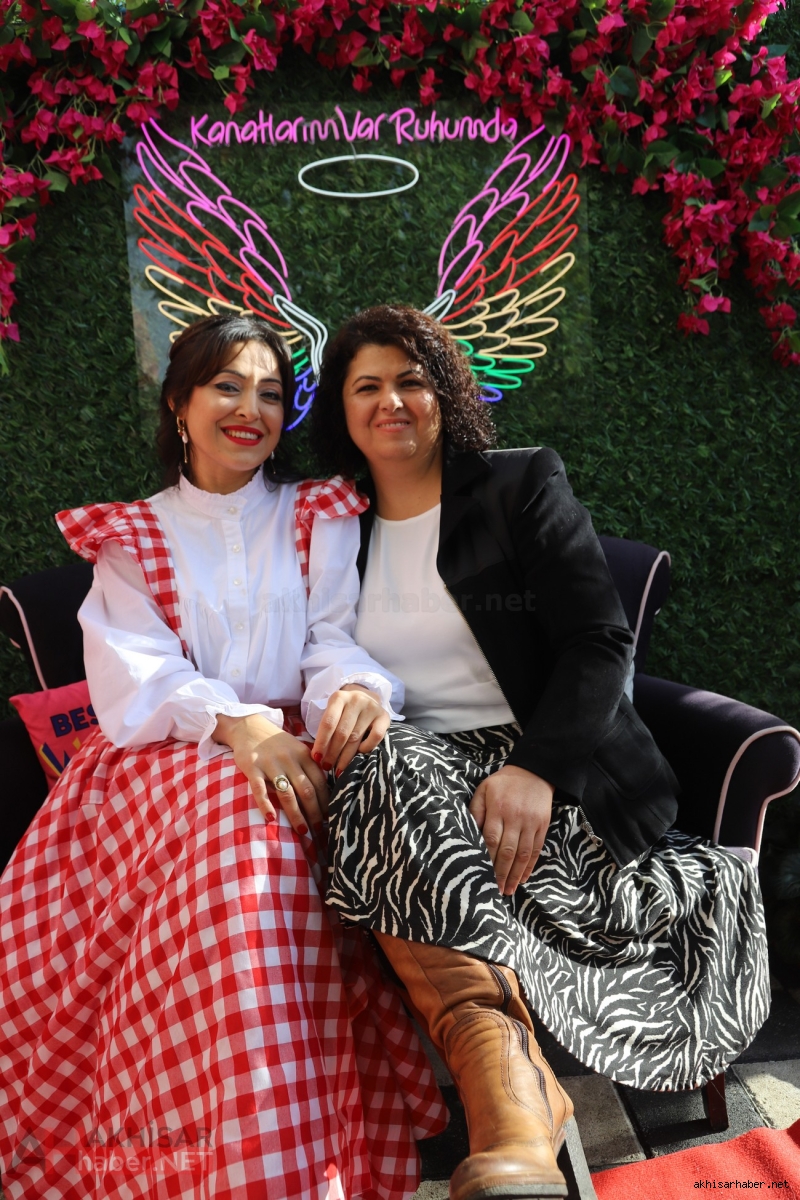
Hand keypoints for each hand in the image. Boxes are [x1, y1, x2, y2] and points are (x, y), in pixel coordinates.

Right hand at [213, 712, 327, 833]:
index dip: (326, 801)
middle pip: (306, 790)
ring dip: (296, 815)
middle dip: (315, 813)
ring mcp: (270, 763)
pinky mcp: (252, 767)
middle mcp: (290, 759)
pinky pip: (259, 789)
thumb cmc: (278, 743)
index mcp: (304, 755)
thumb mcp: (298, 749)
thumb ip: (310, 766)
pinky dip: (265, 804)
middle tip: (320, 831)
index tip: (331, 818)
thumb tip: (328, 791)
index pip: (320, 781)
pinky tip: (271, 818)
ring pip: (286, 793)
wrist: (249, 726)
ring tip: (303, 831)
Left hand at [311, 684, 390, 775]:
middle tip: (327, 767)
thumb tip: (318, 755)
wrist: (366, 697)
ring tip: (339, 769)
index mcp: (339, 697)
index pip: (328, 723)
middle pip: (342, 732)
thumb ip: (326, 728)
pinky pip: (376, 736)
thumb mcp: (333, 712)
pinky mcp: (384, 716)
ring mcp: (371, 707)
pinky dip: (367, 747)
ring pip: (356, 737)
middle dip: (332, 753)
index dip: (321, 742)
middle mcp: (356, 700)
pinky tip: (360, 753)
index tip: (316, 758)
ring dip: (346, 757)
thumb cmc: (345, 710)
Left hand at [469, 765, 553, 895]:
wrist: (535, 772)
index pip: (491, 839)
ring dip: (515, 875)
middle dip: (500, 873)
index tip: (480, 874)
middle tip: (494, 890)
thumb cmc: (504, 783)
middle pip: (508, 850)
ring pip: (523, 854)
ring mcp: (531, 822)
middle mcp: (515, 817)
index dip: (486, 859)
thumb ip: (476, 810)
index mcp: (498, 808)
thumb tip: (469, 832)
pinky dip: (530, 867)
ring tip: (508, 890)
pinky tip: (523, 878)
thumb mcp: (484, 790)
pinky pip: (536, 850)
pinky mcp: (543, 825)